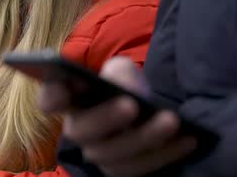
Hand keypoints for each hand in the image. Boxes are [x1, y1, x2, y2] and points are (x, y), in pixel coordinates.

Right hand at [38, 57, 196, 176]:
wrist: (150, 114)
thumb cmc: (127, 89)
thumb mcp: (122, 72)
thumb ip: (118, 71)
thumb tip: (121, 85)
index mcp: (71, 100)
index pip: (50, 99)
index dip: (50, 96)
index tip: (60, 91)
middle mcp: (79, 130)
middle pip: (81, 132)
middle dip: (106, 119)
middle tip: (131, 105)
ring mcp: (100, 154)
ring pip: (113, 155)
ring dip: (144, 137)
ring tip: (171, 120)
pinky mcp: (124, 171)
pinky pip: (140, 170)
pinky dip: (165, 154)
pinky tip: (187, 139)